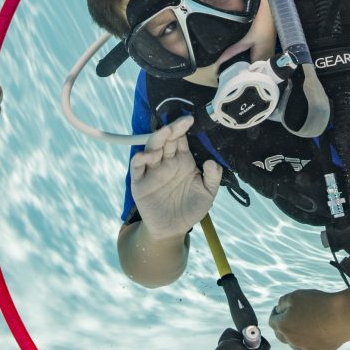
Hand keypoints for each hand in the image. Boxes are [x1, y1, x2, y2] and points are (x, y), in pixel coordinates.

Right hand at [131, 116, 221, 239]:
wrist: (172, 230)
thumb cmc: (190, 208)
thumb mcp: (208, 194)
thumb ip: (212, 178)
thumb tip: (213, 162)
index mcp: (183, 161)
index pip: (181, 140)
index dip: (184, 129)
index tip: (190, 120)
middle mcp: (166, 162)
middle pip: (166, 140)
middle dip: (172, 129)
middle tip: (181, 122)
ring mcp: (152, 171)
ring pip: (152, 148)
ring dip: (157, 138)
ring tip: (166, 131)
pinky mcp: (140, 182)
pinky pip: (137, 167)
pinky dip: (140, 158)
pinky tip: (147, 156)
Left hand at [268, 289, 349, 349]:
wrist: (343, 316)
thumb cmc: (319, 304)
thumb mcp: (296, 295)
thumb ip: (282, 302)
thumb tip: (279, 309)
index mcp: (283, 326)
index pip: (272, 321)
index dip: (276, 313)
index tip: (281, 308)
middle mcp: (292, 340)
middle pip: (281, 335)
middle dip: (283, 325)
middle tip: (291, 317)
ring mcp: (306, 348)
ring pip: (295, 344)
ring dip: (296, 335)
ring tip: (304, 324)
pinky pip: (310, 349)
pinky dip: (310, 342)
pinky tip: (315, 333)